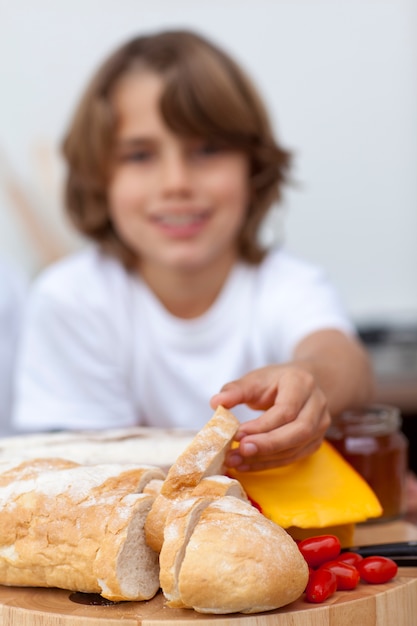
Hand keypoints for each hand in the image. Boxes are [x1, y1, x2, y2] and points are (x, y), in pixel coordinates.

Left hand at [210, 364, 330, 471]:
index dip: (262, 425)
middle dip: (267, 445)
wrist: (301, 385)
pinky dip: (269, 463)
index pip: (286, 410)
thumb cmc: (275, 382)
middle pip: (298, 431)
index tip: (237, 435)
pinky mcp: (315, 442)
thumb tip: (215, 402)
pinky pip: (293, 457)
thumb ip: (235, 390)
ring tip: (237, 461)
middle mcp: (317, 404)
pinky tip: (247, 465)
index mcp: (302, 383)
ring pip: (297, 447)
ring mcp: (321, 425)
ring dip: (265, 458)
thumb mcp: (255, 379)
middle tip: (240, 451)